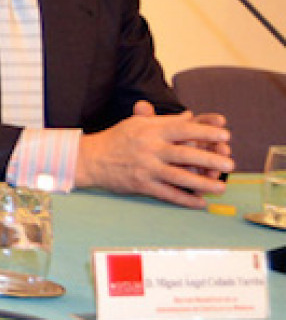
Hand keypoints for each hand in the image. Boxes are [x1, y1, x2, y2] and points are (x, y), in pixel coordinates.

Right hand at [76, 100, 231, 207]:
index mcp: (151, 131)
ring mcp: (146, 168)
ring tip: (220, 186)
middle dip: (210, 159)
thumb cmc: (116, 139)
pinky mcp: (141, 185)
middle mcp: (150, 149)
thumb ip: (164, 121)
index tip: (225, 135)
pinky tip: (200, 202)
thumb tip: (189, 117)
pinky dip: (185, 199)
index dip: (206, 131)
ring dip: (202, 183)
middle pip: (185, 154)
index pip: (184, 129)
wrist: (90, 159)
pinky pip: (167, 194)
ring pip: (179, 177)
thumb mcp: (137, 124)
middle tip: (230, 164)